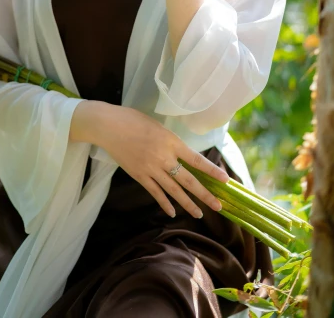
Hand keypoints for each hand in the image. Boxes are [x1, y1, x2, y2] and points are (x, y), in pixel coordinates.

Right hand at [96, 104, 228, 217]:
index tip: (225, 180)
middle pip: (188, 180)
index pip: (196, 160)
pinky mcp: (139, 175)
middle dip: (205, 195)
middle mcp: (164, 157)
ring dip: (188, 203)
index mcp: (171, 141)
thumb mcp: (158, 126)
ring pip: (174, 191)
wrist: (108, 126)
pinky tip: (172, 212)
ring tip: (199, 214)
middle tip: (219, 206)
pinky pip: (155, 193)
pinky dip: (164, 203)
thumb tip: (181, 155)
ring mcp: (151, 169)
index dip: (211, 171)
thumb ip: (170, 142)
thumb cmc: (132, 120)